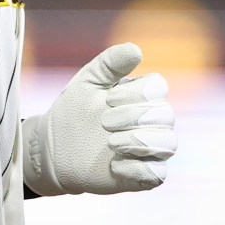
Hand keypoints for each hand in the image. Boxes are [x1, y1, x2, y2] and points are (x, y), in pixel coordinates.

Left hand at [22, 42, 176, 196]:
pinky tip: (114, 163)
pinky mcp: (144, 174)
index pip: (158, 87)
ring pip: (169, 144)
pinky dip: (137, 168)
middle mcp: (153, 119)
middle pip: (166, 114)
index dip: (136, 92)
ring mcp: (151, 148)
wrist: (56, 147)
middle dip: (133, 117)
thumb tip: (136, 50)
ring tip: (110, 143)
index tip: (108, 99)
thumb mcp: (89, 80)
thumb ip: (111, 63)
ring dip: (139, 142)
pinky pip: (157, 173)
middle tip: (104, 121)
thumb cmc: (76, 109)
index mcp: (143, 93)